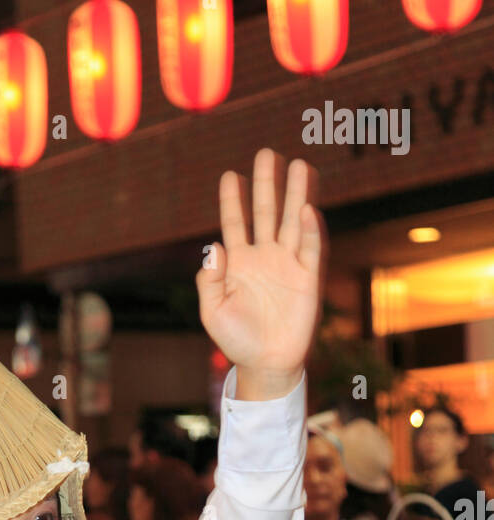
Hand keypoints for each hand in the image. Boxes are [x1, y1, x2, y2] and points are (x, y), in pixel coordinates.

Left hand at [196, 149, 324, 397]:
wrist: (266, 364)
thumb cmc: (236, 340)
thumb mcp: (212, 311)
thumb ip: (208, 280)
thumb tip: (214, 246)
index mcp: (239, 263)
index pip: (236, 223)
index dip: (233, 199)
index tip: (230, 175)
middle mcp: (265, 257)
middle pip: (267, 212)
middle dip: (267, 184)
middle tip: (267, 153)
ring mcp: (288, 265)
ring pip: (293, 222)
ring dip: (296, 195)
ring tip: (299, 165)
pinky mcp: (309, 279)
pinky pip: (311, 250)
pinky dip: (311, 230)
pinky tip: (308, 209)